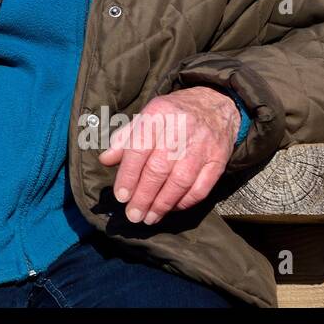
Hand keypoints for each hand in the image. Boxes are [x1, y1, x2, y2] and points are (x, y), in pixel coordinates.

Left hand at [97, 86, 239, 225]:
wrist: (215, 105)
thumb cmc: (173, 114)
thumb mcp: (146, 116)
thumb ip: (125, 138)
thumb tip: (105, 160)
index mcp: (158, 114)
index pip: (139, 148)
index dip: (128, 175)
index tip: (121, 196)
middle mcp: (180, 129)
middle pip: (159, 169)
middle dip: (143, 196)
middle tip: (133, 215)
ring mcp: (202, 146)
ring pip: (180, 181)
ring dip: (162, 204)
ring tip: (149, 218)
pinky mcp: (219, 160)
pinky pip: (201, 187)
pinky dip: (185, 202)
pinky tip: (171, 209)